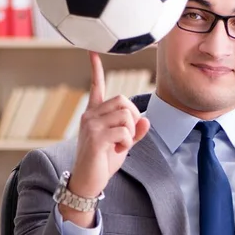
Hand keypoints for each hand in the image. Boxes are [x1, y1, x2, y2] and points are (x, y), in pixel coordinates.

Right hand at [61, 51, 149, 225]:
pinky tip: (117, 151)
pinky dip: (127, 143)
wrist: (87, 182)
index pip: (97, 86)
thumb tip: (146, 120)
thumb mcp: (123, 145)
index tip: (93, 51)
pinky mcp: (95, 137)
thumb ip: (134, 131)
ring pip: (125, 115)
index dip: (96, 68)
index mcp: (94, 114)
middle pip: (122, 100)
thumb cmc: (102, 163)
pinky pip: (124, 132)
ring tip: (120, 145)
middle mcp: (90, 115)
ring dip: (130, 132)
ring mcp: (90, 125)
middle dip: (133, 117)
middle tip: (127, 135)